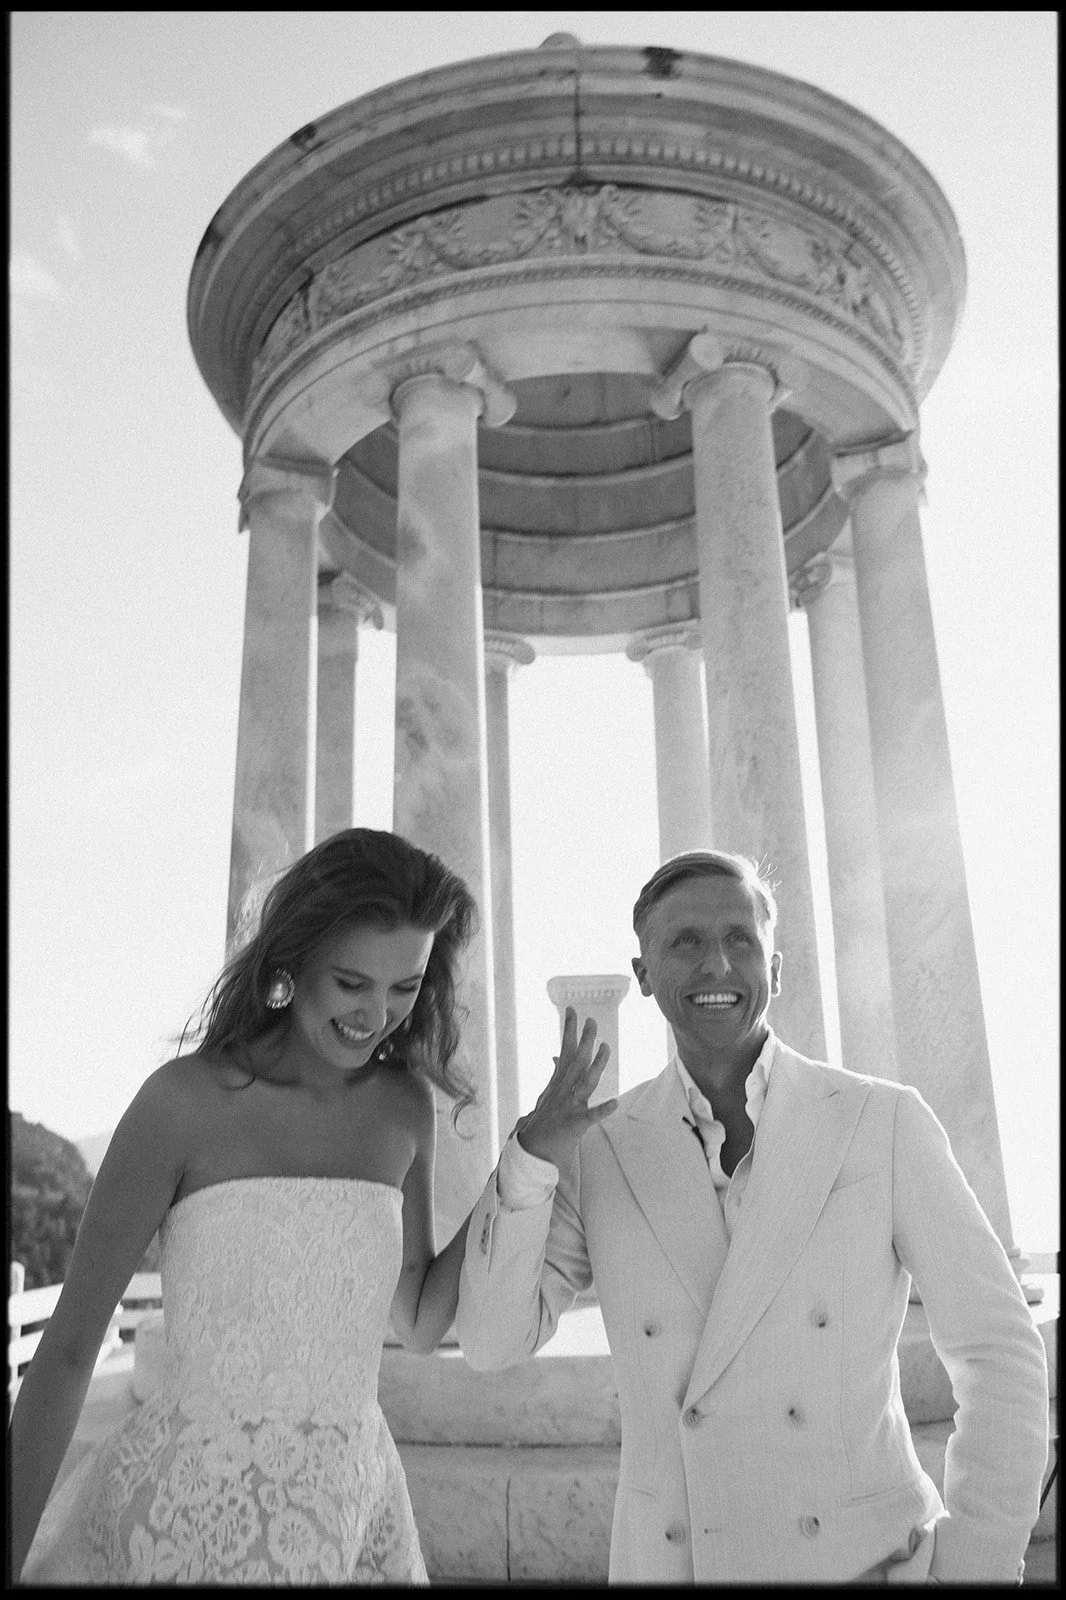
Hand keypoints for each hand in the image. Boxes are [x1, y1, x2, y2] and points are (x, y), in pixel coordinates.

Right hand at [515, 1007, 617, 1168]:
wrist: (532, 1150)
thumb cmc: (543, 1122)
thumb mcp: (548, 1094)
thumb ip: (556, 1074)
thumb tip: (555, 1057)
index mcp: (558, 1084)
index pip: (565, 1052)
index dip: (569, 1031)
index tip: (573, 1010)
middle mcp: (563, 1091)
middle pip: (576, 1062)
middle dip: (584, 1041)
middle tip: (592, 1021)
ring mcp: (568, 1107)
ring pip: (585, 1083)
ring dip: (596, 1065)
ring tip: (606, 1048)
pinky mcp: (574, 1125)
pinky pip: (590, 1117)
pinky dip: (602, 1110)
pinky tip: (615, 1102)